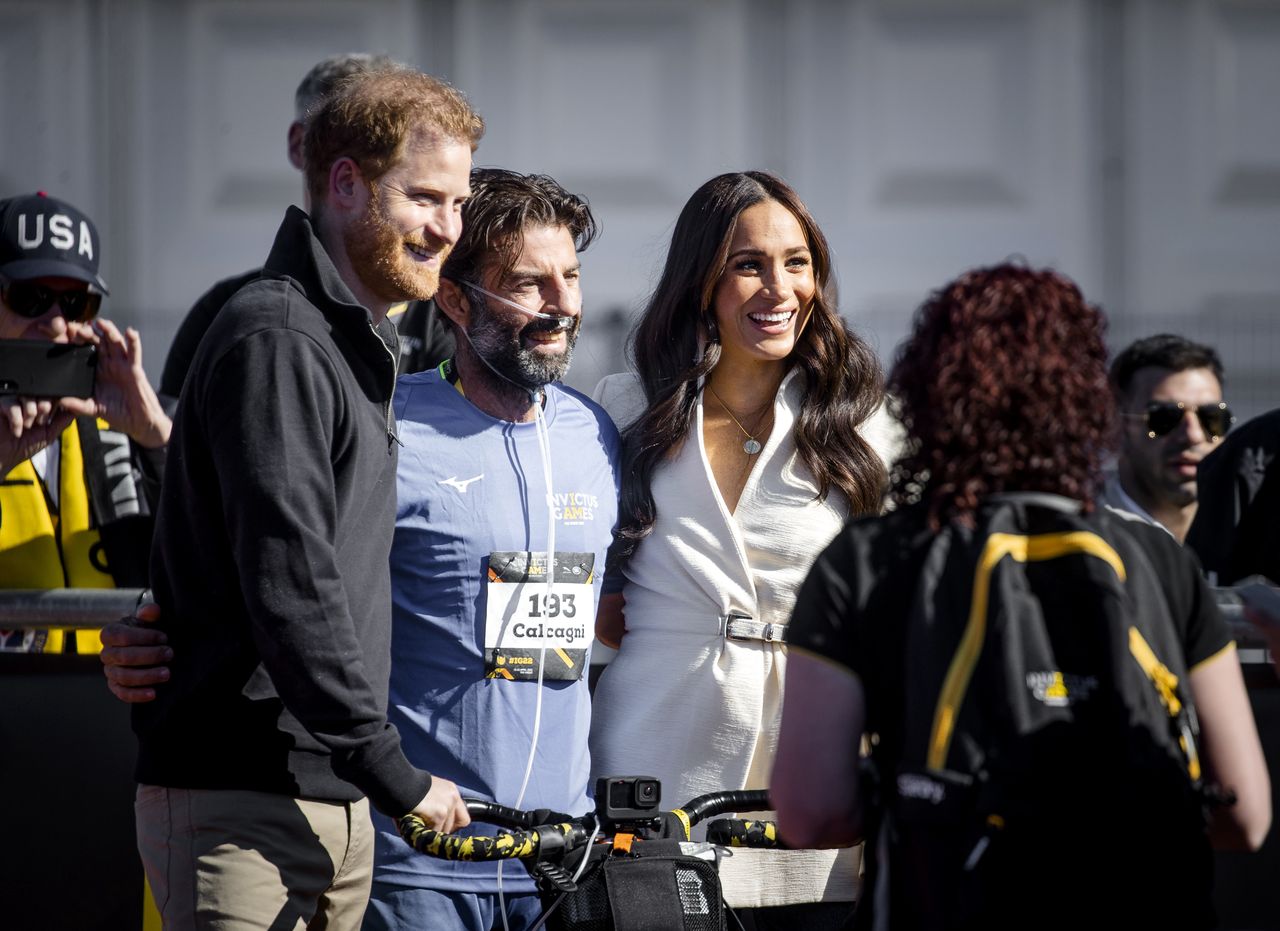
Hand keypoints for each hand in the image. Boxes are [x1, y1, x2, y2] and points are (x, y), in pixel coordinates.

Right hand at [1, 395, 73, 473]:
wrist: (2, 457)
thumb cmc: (22, 447)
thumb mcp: (48, 435)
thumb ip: (61, 422)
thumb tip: (76, 411)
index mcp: (39, 407)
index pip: (52, 396)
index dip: (56, 402)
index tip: (53, 415)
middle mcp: (26, 403)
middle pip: (41, 392)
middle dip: (44, 406)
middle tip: (41, 421)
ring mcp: (13, 403)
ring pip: (27, 395)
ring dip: (30, 411)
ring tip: (28, 426)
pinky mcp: (0, 406)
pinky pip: (11, 404)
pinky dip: (16, 418)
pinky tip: (17, 431)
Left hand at [58, 319, 170, 448]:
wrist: (138, 422)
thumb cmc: (119, 414)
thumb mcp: (93, 409)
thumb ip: (78, 405)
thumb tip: (61, 402)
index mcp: (98, 371)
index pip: (87, 351)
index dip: (79, 341)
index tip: (68, 334)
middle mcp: (110, 365)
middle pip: (100, 343)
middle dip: (90, 333)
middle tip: (80, 326)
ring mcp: (123, 365)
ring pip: (116, 343)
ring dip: (109, 331)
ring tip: (101, 323)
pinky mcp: (135, 370)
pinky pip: (134, 353)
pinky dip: (133, 342)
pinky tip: (130, 332)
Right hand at [100, 601, 171, 702]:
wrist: (142, 644)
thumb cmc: (143, 629)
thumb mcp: (146, 619)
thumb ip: (148, 613)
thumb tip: (153, 610)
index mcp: (110, 633)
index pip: (122, 636)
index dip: (144, 637)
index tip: (164, 638)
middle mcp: (106, 653)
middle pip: (124, 658)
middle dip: (149, 657)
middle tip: (170, 654)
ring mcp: (110, 671)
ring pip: (124, 677)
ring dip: (146, 676)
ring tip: (167, 674)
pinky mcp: (116, 686)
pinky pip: (122, 693)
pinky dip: (137, 695)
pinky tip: (154, 694)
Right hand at [409, 776, 470, 833]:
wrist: (400, 783)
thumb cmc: (408, 787)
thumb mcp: (428, 791)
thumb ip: (435, 803)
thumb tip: (434, 823)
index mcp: (451, 790)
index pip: (463, 816)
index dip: (452, 825)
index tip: (440, 827)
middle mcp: (453, 797)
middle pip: (454, 825)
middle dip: (441, 829)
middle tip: (428, 828)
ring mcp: (448, 806)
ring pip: (444, 831)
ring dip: (432, 832)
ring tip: (420, 826)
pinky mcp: (440, 814)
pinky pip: (435, 832)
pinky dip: (426, 833)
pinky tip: (417, 826)